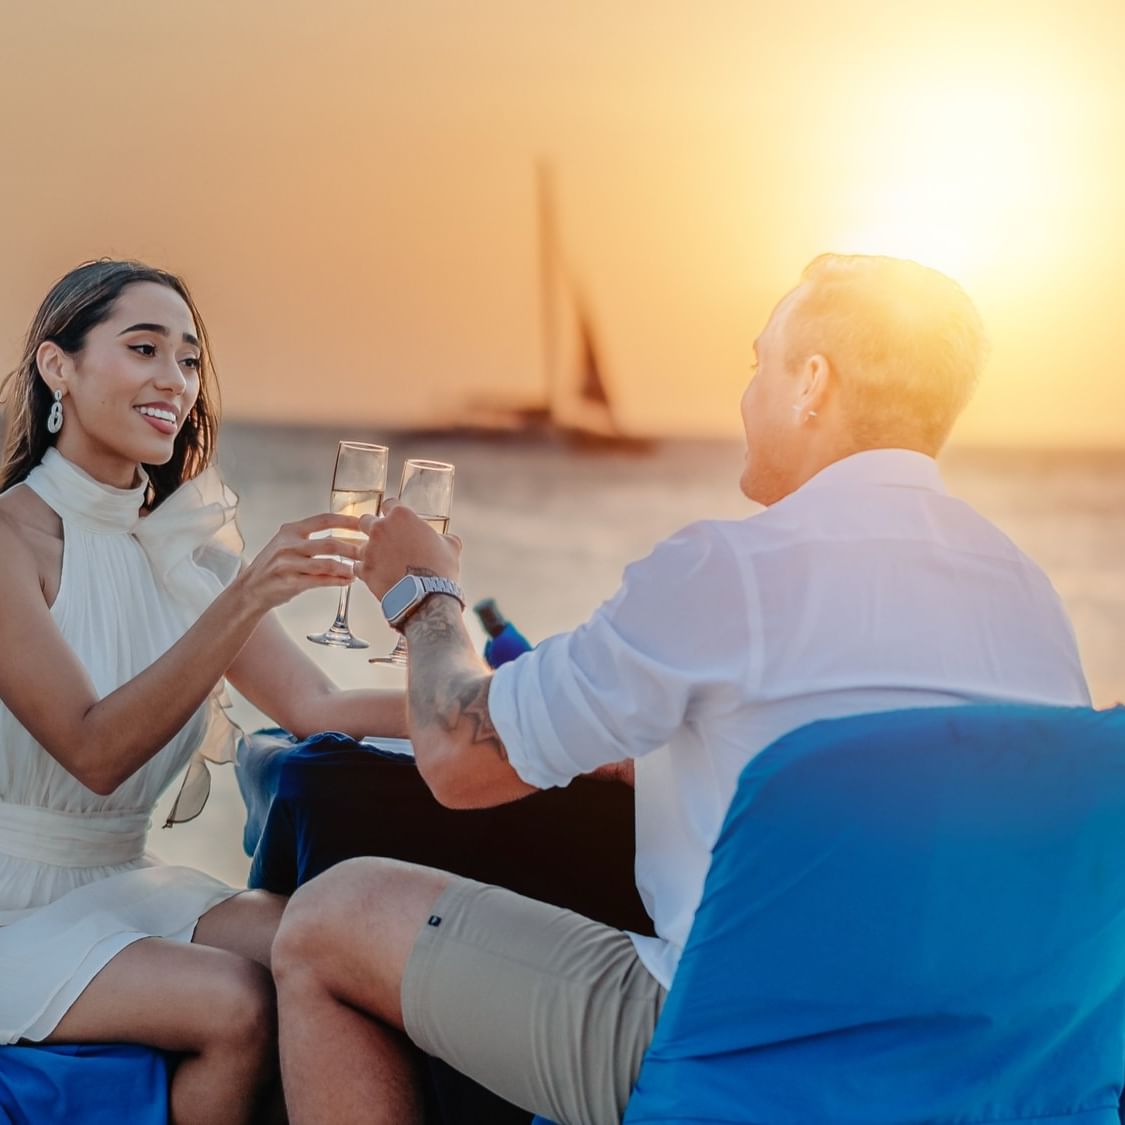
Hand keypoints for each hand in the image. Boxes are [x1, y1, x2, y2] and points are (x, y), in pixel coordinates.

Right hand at [233, 513, 362, 613]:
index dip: (345, 521)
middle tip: (368, 551)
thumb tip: (342, 537)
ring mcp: (288, 564)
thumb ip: (310, 539)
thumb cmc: (273, 566)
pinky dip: (337, 581)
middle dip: (352, 548)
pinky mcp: (290, 582)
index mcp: (291, 531)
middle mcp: (289, 545)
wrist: (250, 589)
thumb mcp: (287, 544)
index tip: (362, 523)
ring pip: (326, 564)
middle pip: (329, 543)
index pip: (323, 520)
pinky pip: (320, 581)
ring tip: (360, 569)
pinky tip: (347, 580)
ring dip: (346, 567)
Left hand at [355, 499, 461, 600]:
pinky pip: (358, 567)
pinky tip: (378, 576)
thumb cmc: (439, 570)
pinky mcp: (364, 570)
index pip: (389, 504)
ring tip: (383, 563)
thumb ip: (444, 538)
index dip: (393, 513)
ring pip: (360, 545)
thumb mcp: (450, 547)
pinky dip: (366, 571)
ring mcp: (370, 550)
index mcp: (401, 517)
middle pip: (366, 520)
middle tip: (385, 540)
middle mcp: (381, 528)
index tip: (396, 521)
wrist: (427, 597)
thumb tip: (449, 540)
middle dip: (373, 529)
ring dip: (370, 552)